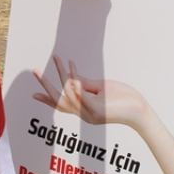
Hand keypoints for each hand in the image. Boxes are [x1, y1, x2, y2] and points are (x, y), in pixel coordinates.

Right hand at [33, 56, 152, 129]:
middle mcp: (84, 115)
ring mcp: (89, 113)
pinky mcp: (96, 109)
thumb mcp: (101, 88)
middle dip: (46, 85)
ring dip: (61, 73)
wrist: (140, 111)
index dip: (47, 100)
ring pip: (68, 92)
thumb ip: (85, 83)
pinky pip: (80, 92)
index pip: (62, 105)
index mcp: (84, 111)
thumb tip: (70, 76)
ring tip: (57, 58)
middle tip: (34, 71)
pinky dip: (73, 78)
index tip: (33, 95)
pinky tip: (71, 67)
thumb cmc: (124, 99)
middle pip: (58, 101)